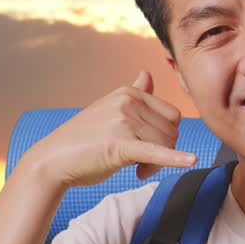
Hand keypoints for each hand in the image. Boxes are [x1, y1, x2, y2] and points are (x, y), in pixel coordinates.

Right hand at [28, 70, 196, 187]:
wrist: (53, 160)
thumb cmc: (84, 139)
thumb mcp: (110, 110)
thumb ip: (135, 95)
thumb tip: (147, 73)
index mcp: (128, 93)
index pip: (172, 116)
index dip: (166, 137)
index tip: (148, 151)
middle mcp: (128, 102)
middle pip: (172, 132)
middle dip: (163, 153)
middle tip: (142, 166)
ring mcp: (124, 121)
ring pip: (165, 146)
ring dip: (155, 165)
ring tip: (135, 170)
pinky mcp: (120, 144)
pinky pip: (156, 152)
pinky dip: (175, 159)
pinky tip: (191, 161)